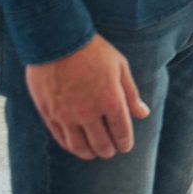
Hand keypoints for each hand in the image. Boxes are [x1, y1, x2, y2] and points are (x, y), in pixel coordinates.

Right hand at [22, 34, 149, 159]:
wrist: (57, 39)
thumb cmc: (93, 50)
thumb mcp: (120, 66)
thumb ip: (131, 94)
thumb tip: (143, 114)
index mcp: (111, 100)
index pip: (122, 132)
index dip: (126, 142)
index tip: (126, 146)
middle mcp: (89, 112)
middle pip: (102, 144)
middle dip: (109, 150)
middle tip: (111, 151)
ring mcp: (67, 115)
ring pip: (80, 147)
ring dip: (90, 153)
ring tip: (94, 153)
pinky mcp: (49, 114)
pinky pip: (62, 139)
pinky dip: (71, 147)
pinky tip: (76, 146)